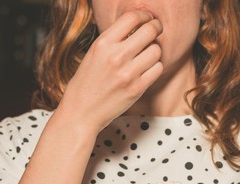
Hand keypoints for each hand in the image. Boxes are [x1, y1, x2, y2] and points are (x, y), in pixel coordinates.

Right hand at [58, 10, 162, 132]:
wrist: (81, 112)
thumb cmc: (87, 82)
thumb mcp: (94, 54)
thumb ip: (114, 39)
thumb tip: (138, 26)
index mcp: (103, 43)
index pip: (132, 17)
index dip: (144, 15)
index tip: (147, 19)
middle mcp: (116, 56)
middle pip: (150, 31)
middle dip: (156, 28)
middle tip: (156, 30)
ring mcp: (128, 73)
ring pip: (156, 50)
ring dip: (155, 50)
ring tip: (147, 55)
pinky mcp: (137, 88)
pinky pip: (158, 69)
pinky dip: (155, 67)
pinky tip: (147, 69)